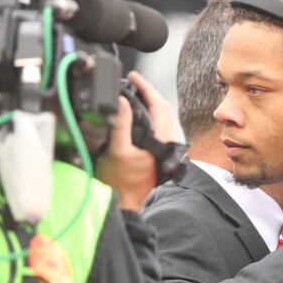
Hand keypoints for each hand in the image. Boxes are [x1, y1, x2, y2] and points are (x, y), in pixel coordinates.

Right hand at [95, 71, 175, 210]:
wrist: (123, 205)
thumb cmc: (120, 183)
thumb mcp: (116, 150)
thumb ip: (120, 124)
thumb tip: (121, 101)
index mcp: (162, 140)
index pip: (159, 105)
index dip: (146, 88)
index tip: (134, 76)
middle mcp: (166, 143)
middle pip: (161, 109)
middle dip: (147, 92)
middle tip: (132, 81)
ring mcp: (161, 149)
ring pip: (159, 118)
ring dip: (147, 103)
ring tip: (133, 92)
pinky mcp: (154, 153)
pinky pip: (153, 127)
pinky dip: (145, 115)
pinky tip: (133, 113)